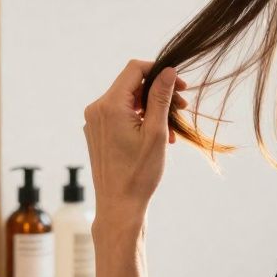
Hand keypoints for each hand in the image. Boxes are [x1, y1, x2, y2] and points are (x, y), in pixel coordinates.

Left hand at [82, 60, 187, 235]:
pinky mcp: (97, 133)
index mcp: (109, 105)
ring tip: (172, 129)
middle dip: (158, 93)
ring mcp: (94, 122)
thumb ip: (161, 97)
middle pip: (131, 85)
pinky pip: (120, 115)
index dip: (159, 72)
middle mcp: (96, 109)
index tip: (180, 86)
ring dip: (151, 109)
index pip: (135, 69)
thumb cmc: (139, 173)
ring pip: (127, 101)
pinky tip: (158, 137)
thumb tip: (168, 70)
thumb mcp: (156, 132)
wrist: (119, 206)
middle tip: (182, 108)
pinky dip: (140, 120)